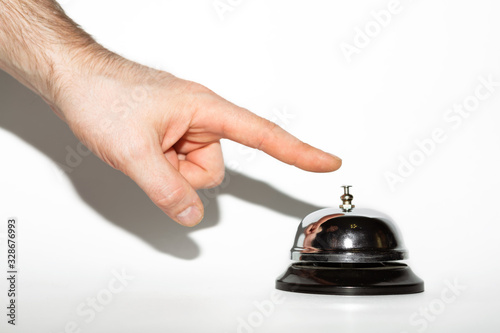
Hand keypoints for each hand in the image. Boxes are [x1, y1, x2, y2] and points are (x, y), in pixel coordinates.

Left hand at [51, 53, 340, 225]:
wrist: (74, 77)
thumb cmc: (103, 93)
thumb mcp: (134, 151)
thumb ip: (167, 189)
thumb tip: (193, 215)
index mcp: (205, 109)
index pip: (263, 134)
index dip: (299, 152)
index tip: (326, 161)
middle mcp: (199, 117)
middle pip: (213, 169)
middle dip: (183, 175)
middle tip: (152, 156)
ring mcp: (183, 127)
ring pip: (192, 172)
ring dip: (168, 171)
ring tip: (140, 148)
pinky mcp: (169, 134)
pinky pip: (176, 165)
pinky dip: (159, 167)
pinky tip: (138, 148)